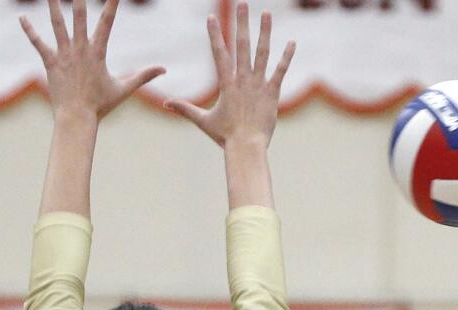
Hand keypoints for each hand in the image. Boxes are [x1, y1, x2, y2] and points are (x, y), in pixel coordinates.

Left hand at [20, 0, 164, 123]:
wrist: (77, 117)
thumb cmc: (101, 105)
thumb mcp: (125, 89)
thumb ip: (144, 76)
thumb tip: (164, 70)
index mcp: (98, 53)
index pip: (107, 24)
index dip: (111, 6)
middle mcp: (80, 49)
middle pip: (79, 16)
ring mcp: (64, 54)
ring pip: (57, 24)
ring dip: (52, 6)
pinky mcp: (51, 62)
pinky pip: (38, 43)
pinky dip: (29, 31)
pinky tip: (22, 17)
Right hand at [165, 4, 295, 148]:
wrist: (247, 147)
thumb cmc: (225, 136)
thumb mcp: (203, 121)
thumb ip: (185, 108)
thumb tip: (165, 103)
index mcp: (226, 83)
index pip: (218, 53)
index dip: (214, 34)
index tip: (211, 17)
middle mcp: (242, 79)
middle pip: (242, 45)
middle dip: (241, 23)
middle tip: (242, 4)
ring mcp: (258, 85)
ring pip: (262, 53)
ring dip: (265, 32)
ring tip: (266, 13)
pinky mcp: (272, 93)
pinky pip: (280, 71)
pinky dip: (286, 57)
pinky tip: (292, 42)